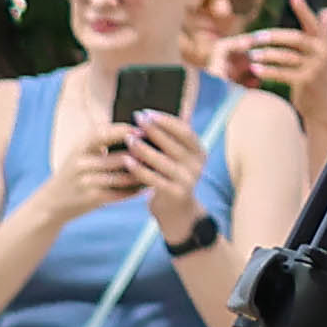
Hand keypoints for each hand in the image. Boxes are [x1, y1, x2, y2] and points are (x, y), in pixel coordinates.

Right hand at [41, 111, 153, 215]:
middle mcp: (82, 162)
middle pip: (121, 157)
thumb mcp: (81, 152)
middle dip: (143, 155)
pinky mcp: (90, 198)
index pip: (105, 133)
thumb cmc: (74, 172)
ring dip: (142, 174)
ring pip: (123, 176)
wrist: (51, 202)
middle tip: (162, 151)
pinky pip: (119, 193)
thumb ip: (103, 140)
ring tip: (160, 169)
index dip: (127, 130)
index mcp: (81, 146)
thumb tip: (137, 126)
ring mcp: (85, 182)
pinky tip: (146, 186)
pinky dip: (134, 190)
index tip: (147, 129)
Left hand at [104, 117, 211, 248]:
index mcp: (199, 152)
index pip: (185, 130)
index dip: (166, 120)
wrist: (176, 213)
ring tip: (128, 138)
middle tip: (136, 119)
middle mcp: (197, 164)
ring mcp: (188, 179)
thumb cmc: (170, 179)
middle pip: (173, 143)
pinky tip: (126, 161)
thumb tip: (151, 118)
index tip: (147, 112)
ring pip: (162, 160)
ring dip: (143, 148)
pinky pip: (153, 178)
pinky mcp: (175, 193)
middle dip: (153, 129)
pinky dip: (139, 169)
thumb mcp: (177, 160)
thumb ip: (170, 143)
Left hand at [217, 0, 326, 110]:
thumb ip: (323, 33)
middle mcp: (322, 52)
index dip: (303, 8)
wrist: (321, 106)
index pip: (313, 21)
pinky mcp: (306, 81)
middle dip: (274, 36)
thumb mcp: (322, 54)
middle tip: (256, 36)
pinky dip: (267, 71)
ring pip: (286, 56)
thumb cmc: (316, 76)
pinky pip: (282, 72)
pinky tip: (255, 69)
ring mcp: (315, 67)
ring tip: (252, 55)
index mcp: (324, 42)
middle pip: (296, 38)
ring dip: (266, 55)